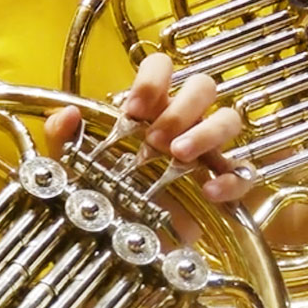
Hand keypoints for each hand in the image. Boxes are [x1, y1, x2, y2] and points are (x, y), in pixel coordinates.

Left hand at [46, 55, 251, 203]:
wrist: (126, 240)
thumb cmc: (105, 192)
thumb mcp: (74, 166)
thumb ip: (63, 139)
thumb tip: (66, 115)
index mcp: (151, 107)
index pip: (161, 68)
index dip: (152, 80)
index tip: (134, 111)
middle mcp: (183, 122)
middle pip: (202, 87)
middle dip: (180, 108)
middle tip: (155, 139)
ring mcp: (208, 150)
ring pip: (228, 119)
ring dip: (206, 133)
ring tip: (179, 154)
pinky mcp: (224, 184)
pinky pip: (244, 172)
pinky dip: (231, 179)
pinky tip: (209, 189)